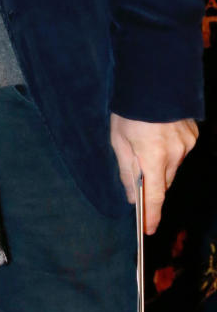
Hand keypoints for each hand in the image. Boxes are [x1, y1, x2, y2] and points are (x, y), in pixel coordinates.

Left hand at [109, 114, 198, 233]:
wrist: (152, 80)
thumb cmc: (129, 111)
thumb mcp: (118, 140)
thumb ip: (126, 170)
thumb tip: (131, 197)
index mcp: (154, 156)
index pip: (155, 195)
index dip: (151, 215)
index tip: (148, 230)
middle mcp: (176, 153)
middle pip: (163, 182)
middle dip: (151, 186)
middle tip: (137, 184)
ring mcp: (187, 144)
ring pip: (172, 168)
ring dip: (159, 168)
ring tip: (144, 151)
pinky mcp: (192, 135)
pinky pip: (179, 153)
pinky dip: (169, 154)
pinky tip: (157, 140)